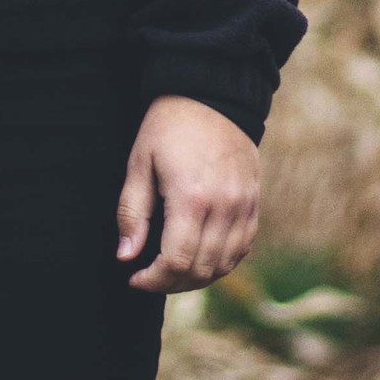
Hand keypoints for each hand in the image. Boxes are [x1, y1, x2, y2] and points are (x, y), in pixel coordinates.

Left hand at [115, 95, 261, 295]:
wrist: (210, 96)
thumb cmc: (167, 128)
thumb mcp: (139, 164)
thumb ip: (132, 213)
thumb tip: (125, 256)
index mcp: (191, 198)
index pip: (176, 261)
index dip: (153, 280)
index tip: (134, 277)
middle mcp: (224, 206)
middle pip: (201, 269)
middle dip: (171, 283)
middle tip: (149, 277)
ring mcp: (244, 205)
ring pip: (224, 264)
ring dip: (197, 277)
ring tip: (172, 272)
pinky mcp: (254, 202)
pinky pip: (242, 247)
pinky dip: (221, 262)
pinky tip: (199, 258)